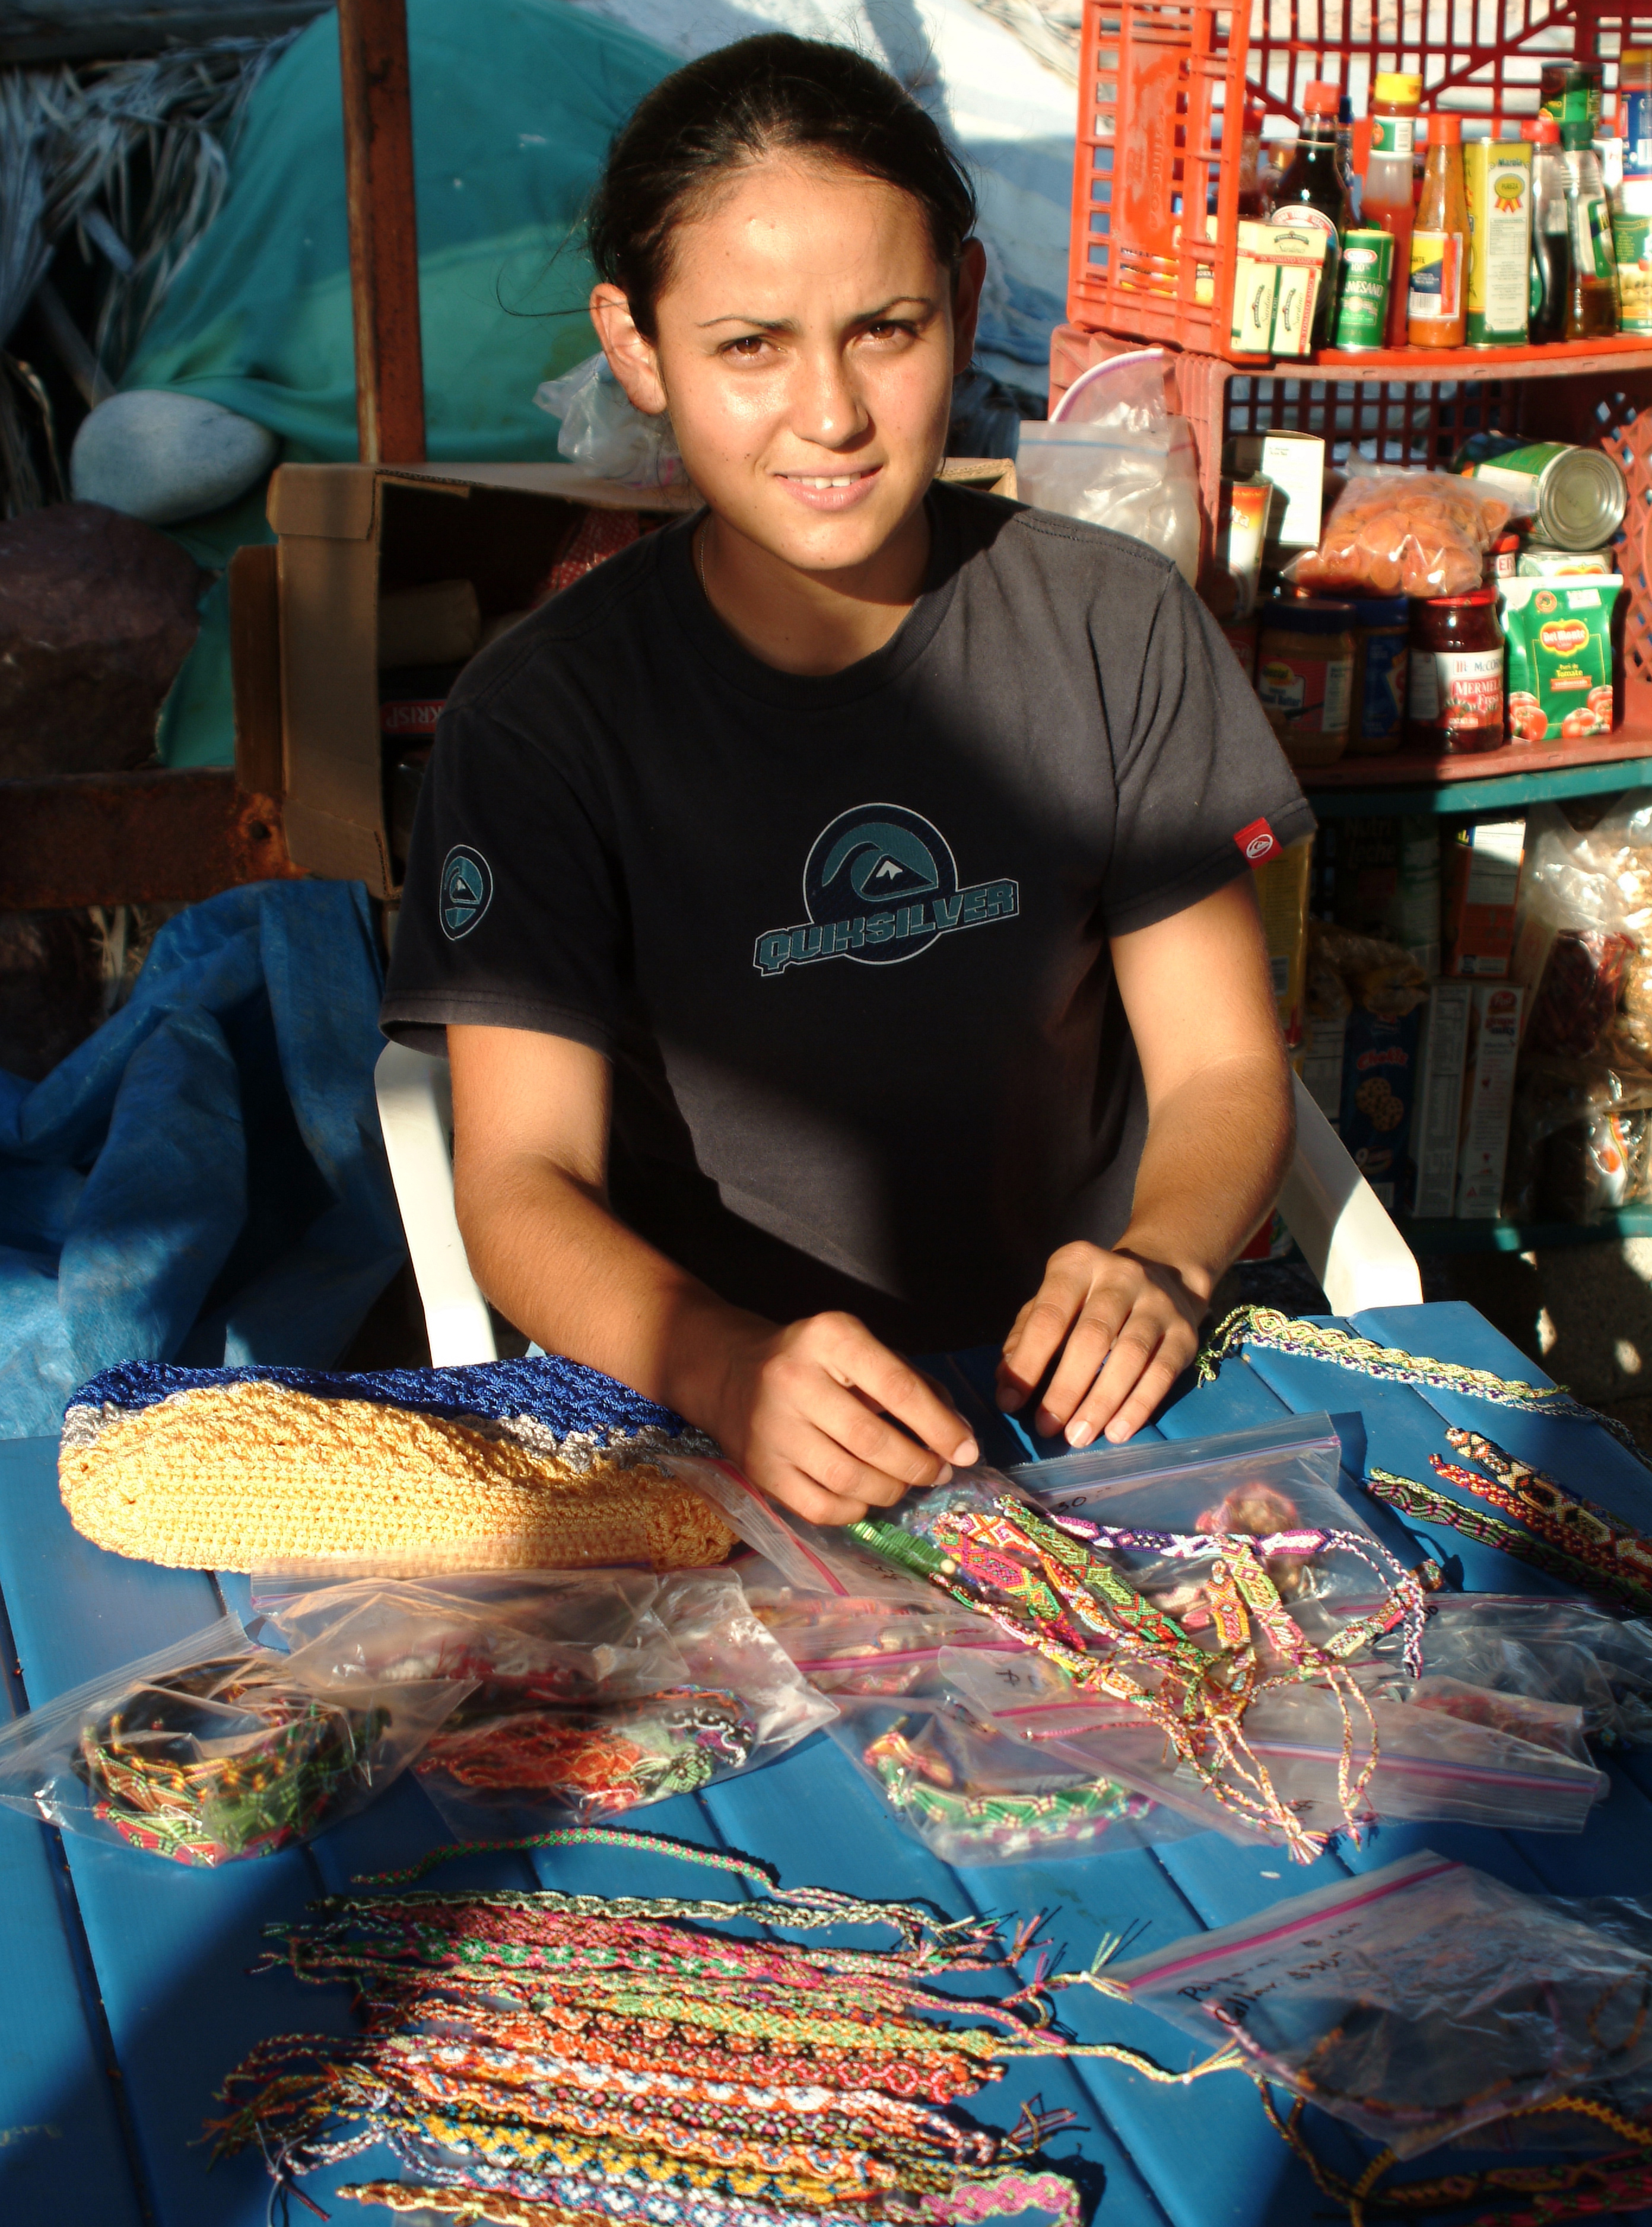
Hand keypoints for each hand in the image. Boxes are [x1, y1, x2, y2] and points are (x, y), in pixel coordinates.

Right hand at [706, 1311, 978, 1526]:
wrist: (729, 1371)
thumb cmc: (815, 1361)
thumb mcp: (861, 1350)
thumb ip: (913, 1384)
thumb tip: (961, 1437)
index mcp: (830, 1338)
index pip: (897, 1387)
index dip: (940, 1426)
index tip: (968, 1451)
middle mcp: (794, 1380)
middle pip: (874, 1441)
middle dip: (919, 1465)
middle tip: (939, 1472)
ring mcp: (771, 1428)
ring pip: (850, 1479)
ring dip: (892, 1489)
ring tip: (905, 1482)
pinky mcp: (759, 1469)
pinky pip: (821, 1508)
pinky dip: (856, 1508)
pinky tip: (866, 1494)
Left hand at [995, 1243, 1205, 1447]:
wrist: (1166, 1274)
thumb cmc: (1090, 1298)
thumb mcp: (1054, 1301)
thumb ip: (1027, 1335)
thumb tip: (1005, 1381)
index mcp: (1078, 1264)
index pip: (1049, 1316)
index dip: (1029, 1362)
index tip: (1010, 1403)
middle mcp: (1121, 1276)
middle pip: (1092, 1338)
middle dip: (1066, 1388)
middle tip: (1047, 1427)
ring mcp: (1158, 1303)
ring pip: (1130, 1357)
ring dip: (1102, 1403)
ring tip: (1078, 1436)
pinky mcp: (1184, 1332)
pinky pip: (1162, 1374)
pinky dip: (1138, 1406)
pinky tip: (1117, 1432)